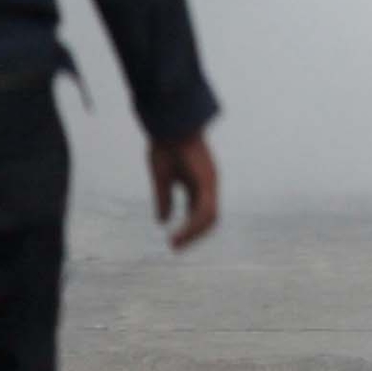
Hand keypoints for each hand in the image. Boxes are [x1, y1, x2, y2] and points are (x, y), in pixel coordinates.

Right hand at [148, 129, 219, 251]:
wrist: (169, 123)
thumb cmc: (166, 144)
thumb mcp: (162, 178)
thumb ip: (164, 200)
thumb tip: (162, 221)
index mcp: (198, 184)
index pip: (199, 213)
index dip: (189, 229)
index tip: (173, 241)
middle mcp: (207, 185)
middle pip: (208, 218)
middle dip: (194, 235)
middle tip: (175, 246)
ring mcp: (210, 182)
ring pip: (209, 217)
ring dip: (193, 233)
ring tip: (175, 243)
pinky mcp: (207, 180)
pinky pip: (205, 209)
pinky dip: (193, 224)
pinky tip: (179, 232)